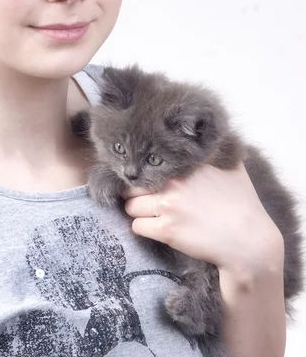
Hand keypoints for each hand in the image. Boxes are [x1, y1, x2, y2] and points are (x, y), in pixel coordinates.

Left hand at [123, 161, 283, 273]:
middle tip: (145, 200)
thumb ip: (218, 152)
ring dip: (138, 212)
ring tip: (151, 216)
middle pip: (134, 184)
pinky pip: (137, 227)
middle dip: (137, 193)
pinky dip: (143, 228)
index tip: (148, 180)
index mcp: (186, 165)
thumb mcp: (234, 168)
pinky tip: (157, 229)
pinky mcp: (167, 230)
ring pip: (131, 206)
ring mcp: (168, 206)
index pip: (149, 163)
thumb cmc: (245, 205)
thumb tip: (213, 138)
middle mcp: (174, 182)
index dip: (146, 173)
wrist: (250, 242)